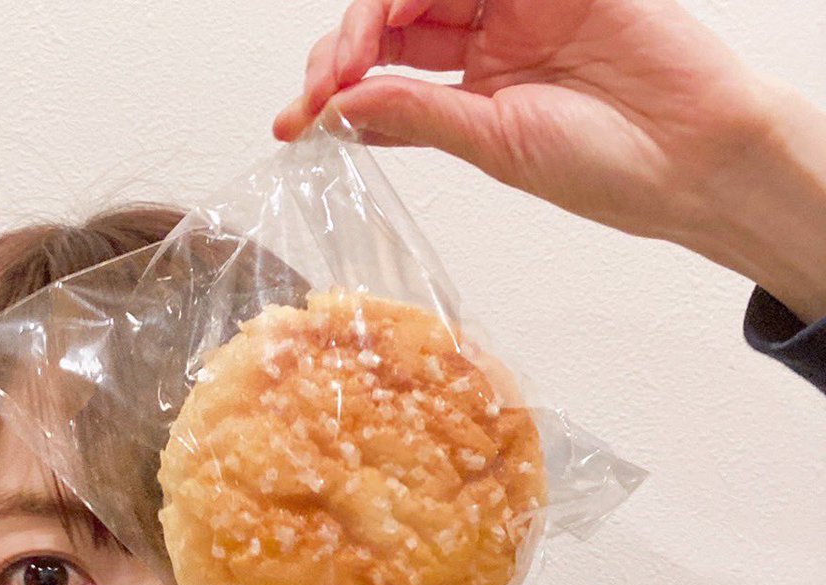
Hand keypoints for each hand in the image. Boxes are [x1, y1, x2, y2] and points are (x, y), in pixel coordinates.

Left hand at [274, 0, 776, 244]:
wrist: (692, 151)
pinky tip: (397, 11)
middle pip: (391, 24)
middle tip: (324, 86)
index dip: (333, 95)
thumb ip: (420, 116)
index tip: (293, 123)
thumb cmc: (608, 166)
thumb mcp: (495, 147)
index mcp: (471, 95)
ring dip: (374, 14)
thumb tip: (341, 108)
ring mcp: (517, 6)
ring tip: (353, 56)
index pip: (385, 81)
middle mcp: (487, 45)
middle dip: (343, 51)